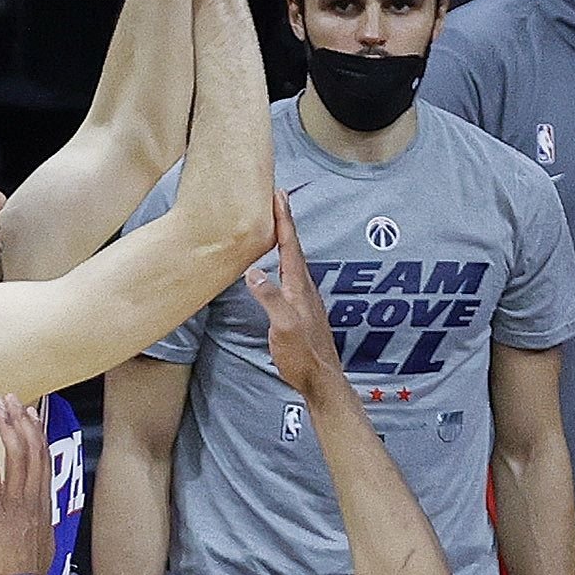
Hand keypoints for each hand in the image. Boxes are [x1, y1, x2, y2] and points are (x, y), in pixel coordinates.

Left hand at [0, 395, 56, 574]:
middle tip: (12, 399)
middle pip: (32, 450)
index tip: (31, 414)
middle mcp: (33, 497)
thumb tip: (34, 516)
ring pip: (17, 456)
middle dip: (22, 420)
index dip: (37, 433)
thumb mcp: (42, 541)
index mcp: (43, 503)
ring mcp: (15, 503)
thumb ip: (37, 521)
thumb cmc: (28, 571)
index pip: (44, 459)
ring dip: (7, 427)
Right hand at [243, 191, 344, 401]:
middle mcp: (304, 288)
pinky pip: (292, 275)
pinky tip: (281, 266)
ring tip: (277, 225)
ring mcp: (305, 299)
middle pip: (293, 246)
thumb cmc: (302, 355)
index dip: (283, 219)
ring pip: (293, 260)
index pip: (289, 245)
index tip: (277, 195)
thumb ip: (270, 298)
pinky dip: (285, 261)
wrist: (321, 379)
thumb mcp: (282, 326)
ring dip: (285, 240)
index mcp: (298, 287)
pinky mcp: (302, 310)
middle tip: (277, 199)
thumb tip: (253, 273)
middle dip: (284, 221)